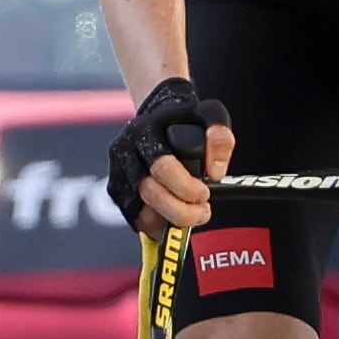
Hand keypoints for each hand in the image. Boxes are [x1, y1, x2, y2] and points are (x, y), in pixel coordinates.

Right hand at [107, 77, 233, 233]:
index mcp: (144, 132)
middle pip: (150, 193)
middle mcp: (125, 153)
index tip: (206, 192)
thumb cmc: (186, 117)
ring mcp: (119, 174)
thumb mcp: (209, 115)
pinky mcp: (118, 193)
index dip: (187, 187)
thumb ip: (219, 137)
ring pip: (141, 212)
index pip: (163, 168)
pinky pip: (136, 221)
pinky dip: (159, 226)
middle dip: (182, 210)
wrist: (159, 113)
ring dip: (171, 221)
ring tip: (194, 214)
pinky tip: (177, 219)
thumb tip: (215, 172)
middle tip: (203, 210)